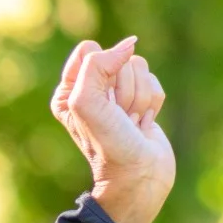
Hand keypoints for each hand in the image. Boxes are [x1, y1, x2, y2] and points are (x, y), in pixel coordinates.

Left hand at [50, 37, 174, 222]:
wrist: (138, 177)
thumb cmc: (108, 146)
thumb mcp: (87, 103)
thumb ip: (97, 65)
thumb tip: (129, 44)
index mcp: (68, 91)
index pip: (88, 50)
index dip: (102, 71)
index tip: (103, 102)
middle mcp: (91, 91)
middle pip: (118, 58)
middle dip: (124, 89)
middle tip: (120, 117)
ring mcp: (117, 96)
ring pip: (140, 67)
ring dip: (140, 98)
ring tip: (131, 123)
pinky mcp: (141, 102)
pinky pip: (155, 82)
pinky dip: (153, 104)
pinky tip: (142, 124)